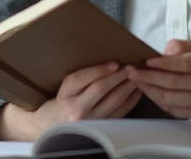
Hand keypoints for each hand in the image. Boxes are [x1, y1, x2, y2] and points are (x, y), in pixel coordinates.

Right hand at [0, 61, 141, 140]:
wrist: (53, 127)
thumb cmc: (61, 103)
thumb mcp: (64, 88)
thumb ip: (81, 78)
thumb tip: (107, 62)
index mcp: (65, 95)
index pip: (80, 79)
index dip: (99, 69)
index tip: (114, 63)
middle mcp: (76, 109)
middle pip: (100, 89)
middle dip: (118, 76)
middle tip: (130, 67)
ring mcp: (89, 122)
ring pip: (113, 101)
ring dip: (127, 87)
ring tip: (136, 76)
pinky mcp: (101, 128)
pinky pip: (120, 113)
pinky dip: (130, 100)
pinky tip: (136, 91)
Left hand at [126, 39, 190, 118]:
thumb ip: (181, 46)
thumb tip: (162, 54)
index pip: (184, 65)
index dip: (163, 64)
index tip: (146, 61)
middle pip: (174, 84)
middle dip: (149, 78)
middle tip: (132, 72)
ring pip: (171, 99)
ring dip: (150, 91)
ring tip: (137, 82)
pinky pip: (174, 110)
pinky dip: (159, 101)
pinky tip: (150, 91)